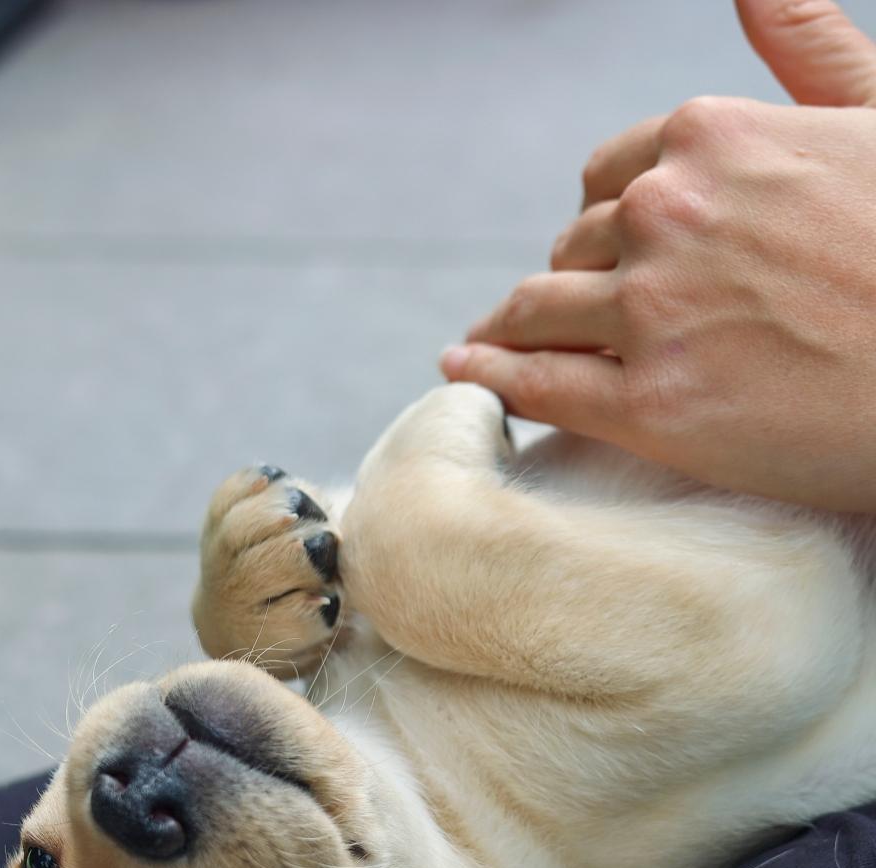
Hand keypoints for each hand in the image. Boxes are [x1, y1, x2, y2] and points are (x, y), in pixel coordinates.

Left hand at [440, 0, 875, 512]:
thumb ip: (809, 50)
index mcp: (710, 139)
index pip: (608, 180)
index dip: (601, 223)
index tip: (598, 255)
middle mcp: (665, 215)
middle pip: (572, 249)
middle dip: (566, 279)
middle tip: (556, 315)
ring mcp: (652, 314)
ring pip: (536, 313)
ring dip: (511, 327)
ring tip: (492, 344)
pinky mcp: (651, 407)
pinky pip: (537, 384)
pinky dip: (493, 375)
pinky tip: (467, 372)